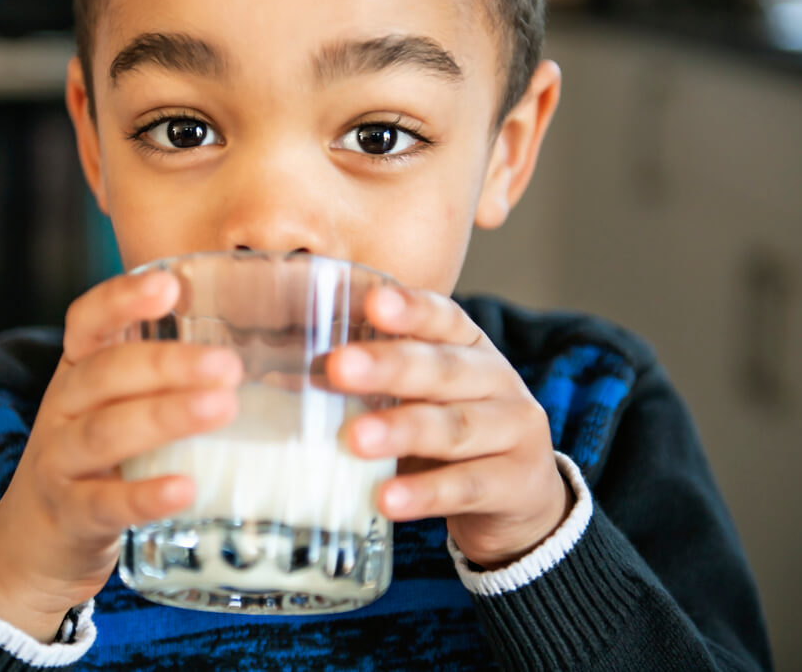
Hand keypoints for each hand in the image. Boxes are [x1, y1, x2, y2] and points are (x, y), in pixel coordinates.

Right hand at [0, 271, 241, 640]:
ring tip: (220, 409)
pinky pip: (106, 503)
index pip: (86, 322)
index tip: (169, 285)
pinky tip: (185, 489)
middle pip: (105, 374)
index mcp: (77, 371)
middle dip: (166, 364)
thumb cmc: (95, 460)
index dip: (121, 299)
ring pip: (105, 432)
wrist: (32, 542)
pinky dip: (145, 495)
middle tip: (227, 366)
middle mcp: (62, 408)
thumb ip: (165, 379)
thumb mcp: (113, 407)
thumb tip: (272, 357)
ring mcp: (60, 462)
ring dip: (164, 417)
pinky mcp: (71, 516)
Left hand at [329, 287, 572, 568]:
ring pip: (456, 427)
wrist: (522, 496)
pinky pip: (468, 487)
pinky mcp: (518, 484)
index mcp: (469, 348)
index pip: (444, 318)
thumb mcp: (418, 398)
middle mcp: (497, 380)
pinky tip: (386, 499)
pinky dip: (425, 493)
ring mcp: (515, 431)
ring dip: (403, 431)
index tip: (373, 301)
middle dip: (390, 366)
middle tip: (339, 367)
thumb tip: (279, 377)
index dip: (411, 309)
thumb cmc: (450, 433)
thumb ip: (368, 386)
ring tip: (355, 440)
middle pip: (445, 369)